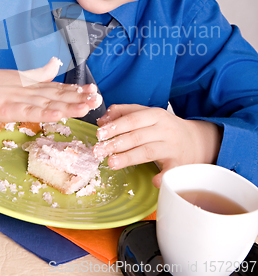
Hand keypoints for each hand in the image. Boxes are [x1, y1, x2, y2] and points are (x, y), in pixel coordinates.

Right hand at [0, 57, 101, 122]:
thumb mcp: (21, 78)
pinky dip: (45, 113)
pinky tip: (58, 114)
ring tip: (86, 106)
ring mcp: (22, 100)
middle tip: (98, 98)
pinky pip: (30, 112)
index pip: (61, 88)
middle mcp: (33, 92)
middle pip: (60, 95)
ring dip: (69, 105)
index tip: (94, 91)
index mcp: (36, 86)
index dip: (78, 90)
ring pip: (49, 103)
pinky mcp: (10, 109)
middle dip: (80, 98)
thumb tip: (56, 62)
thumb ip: (40, 73)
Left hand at [93, 104, 221, 187]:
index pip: (132, 119)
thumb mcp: (148, 114)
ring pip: (148, 151)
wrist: (195, 140)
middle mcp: (165, 129)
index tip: (99, 133)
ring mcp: (172, 147)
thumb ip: (125, 113)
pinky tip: (153, 181)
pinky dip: (163, 176)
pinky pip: (170, 171)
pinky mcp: (179, 164)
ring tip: (111, 162)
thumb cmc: (165, 127)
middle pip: (137, 136)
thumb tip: (102, 121)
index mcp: (155, 114)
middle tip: (98, 150)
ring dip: (128, 157)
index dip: (115, 126)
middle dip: (116, 143)